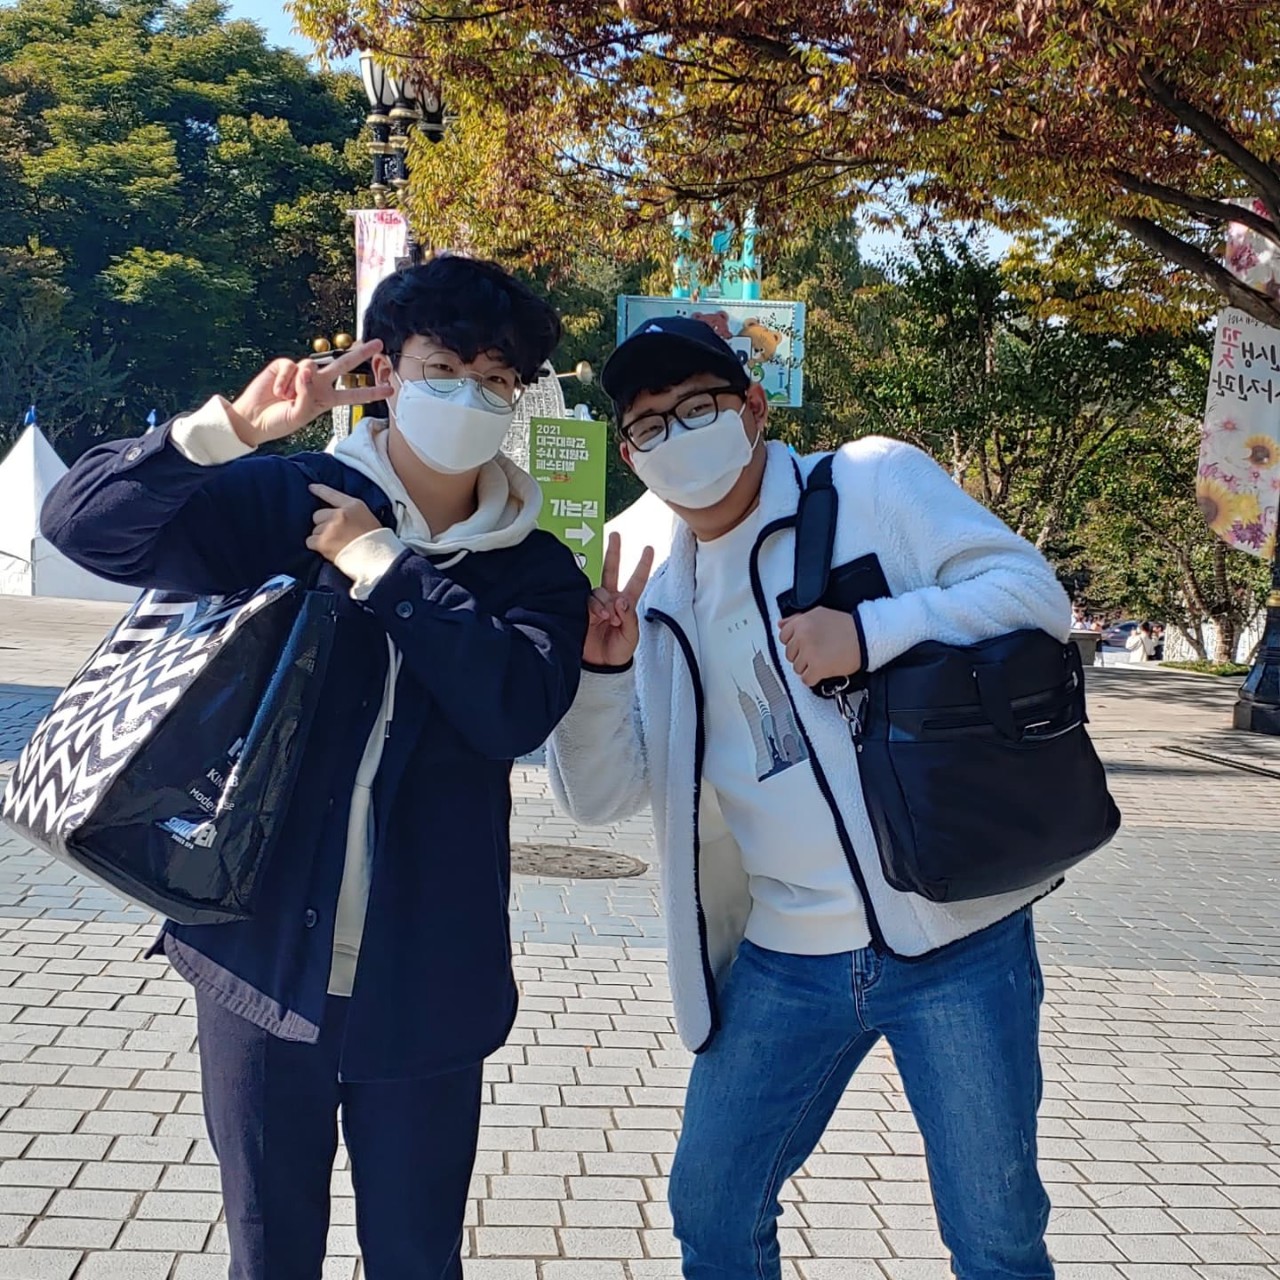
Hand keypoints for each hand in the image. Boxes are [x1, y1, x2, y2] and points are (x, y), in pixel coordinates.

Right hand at [226, 340, 390, 444]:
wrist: (253, 418)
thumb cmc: (280, 421)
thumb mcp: (300, 415)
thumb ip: (308, 395)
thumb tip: (307, 369)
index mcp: (326, 399)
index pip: (353, 395)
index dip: (371, 392)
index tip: (390, 389)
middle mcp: (318, 384)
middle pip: (344, 365)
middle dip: (361, 354)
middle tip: (378, 344)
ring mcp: (302, 373)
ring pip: (311, 365)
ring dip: (298, 383)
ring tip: (286, 397)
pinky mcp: (284, 366)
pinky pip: (291, 366)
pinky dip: (284, 380)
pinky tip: (277, 390)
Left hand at [306, 484, 381, 562]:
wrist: (377, 558)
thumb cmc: (376, 540)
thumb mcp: (367, 517)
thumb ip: (352, 512)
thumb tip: (335, 513)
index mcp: (353, 505)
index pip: (331, 494)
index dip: (319, 490)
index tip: (311, 487)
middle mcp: (340, 514)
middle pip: (318, 515)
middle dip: (323, 524)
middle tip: (336, 534)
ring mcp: (330, 528)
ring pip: (315, 529)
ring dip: (322, 537)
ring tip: (336, 544)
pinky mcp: (323, 542)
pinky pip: (310, 541)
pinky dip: (317, 546)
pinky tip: (328, 549)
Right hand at [585, 532, 654, 667]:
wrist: (600, 667)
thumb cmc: (618, 652)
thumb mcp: (631, 636)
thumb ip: (629, 617)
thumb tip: (621, 600)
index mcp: (626, 604)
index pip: (636, 581)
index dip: (642, 565)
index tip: (648, 548)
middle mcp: (610, 600)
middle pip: (612, 571)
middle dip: (614, 552)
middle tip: (615, 535)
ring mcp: (595, 605)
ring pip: (599, 590)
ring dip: (606, 602)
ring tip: (609, 618)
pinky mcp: (581, 611)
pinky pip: (587, 601)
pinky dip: (595, 607)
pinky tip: (599, 615)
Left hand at [777, 607, 862, 687]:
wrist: (865, 637)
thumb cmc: (846, 626)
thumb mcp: (819, 614)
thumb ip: (797, 619)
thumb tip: (781, 624)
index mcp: (802, 622)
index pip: (783, 636)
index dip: (794, 642)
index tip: (803, 644)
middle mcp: (803, 637)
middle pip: (789, 654)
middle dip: (801, 655)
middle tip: (817, 651)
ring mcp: (809, 653)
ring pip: (797, 668)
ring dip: (808, 667)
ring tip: (823, 659)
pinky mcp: (817, 668)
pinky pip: (806, 679)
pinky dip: (814, 678)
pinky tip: (823, 670)